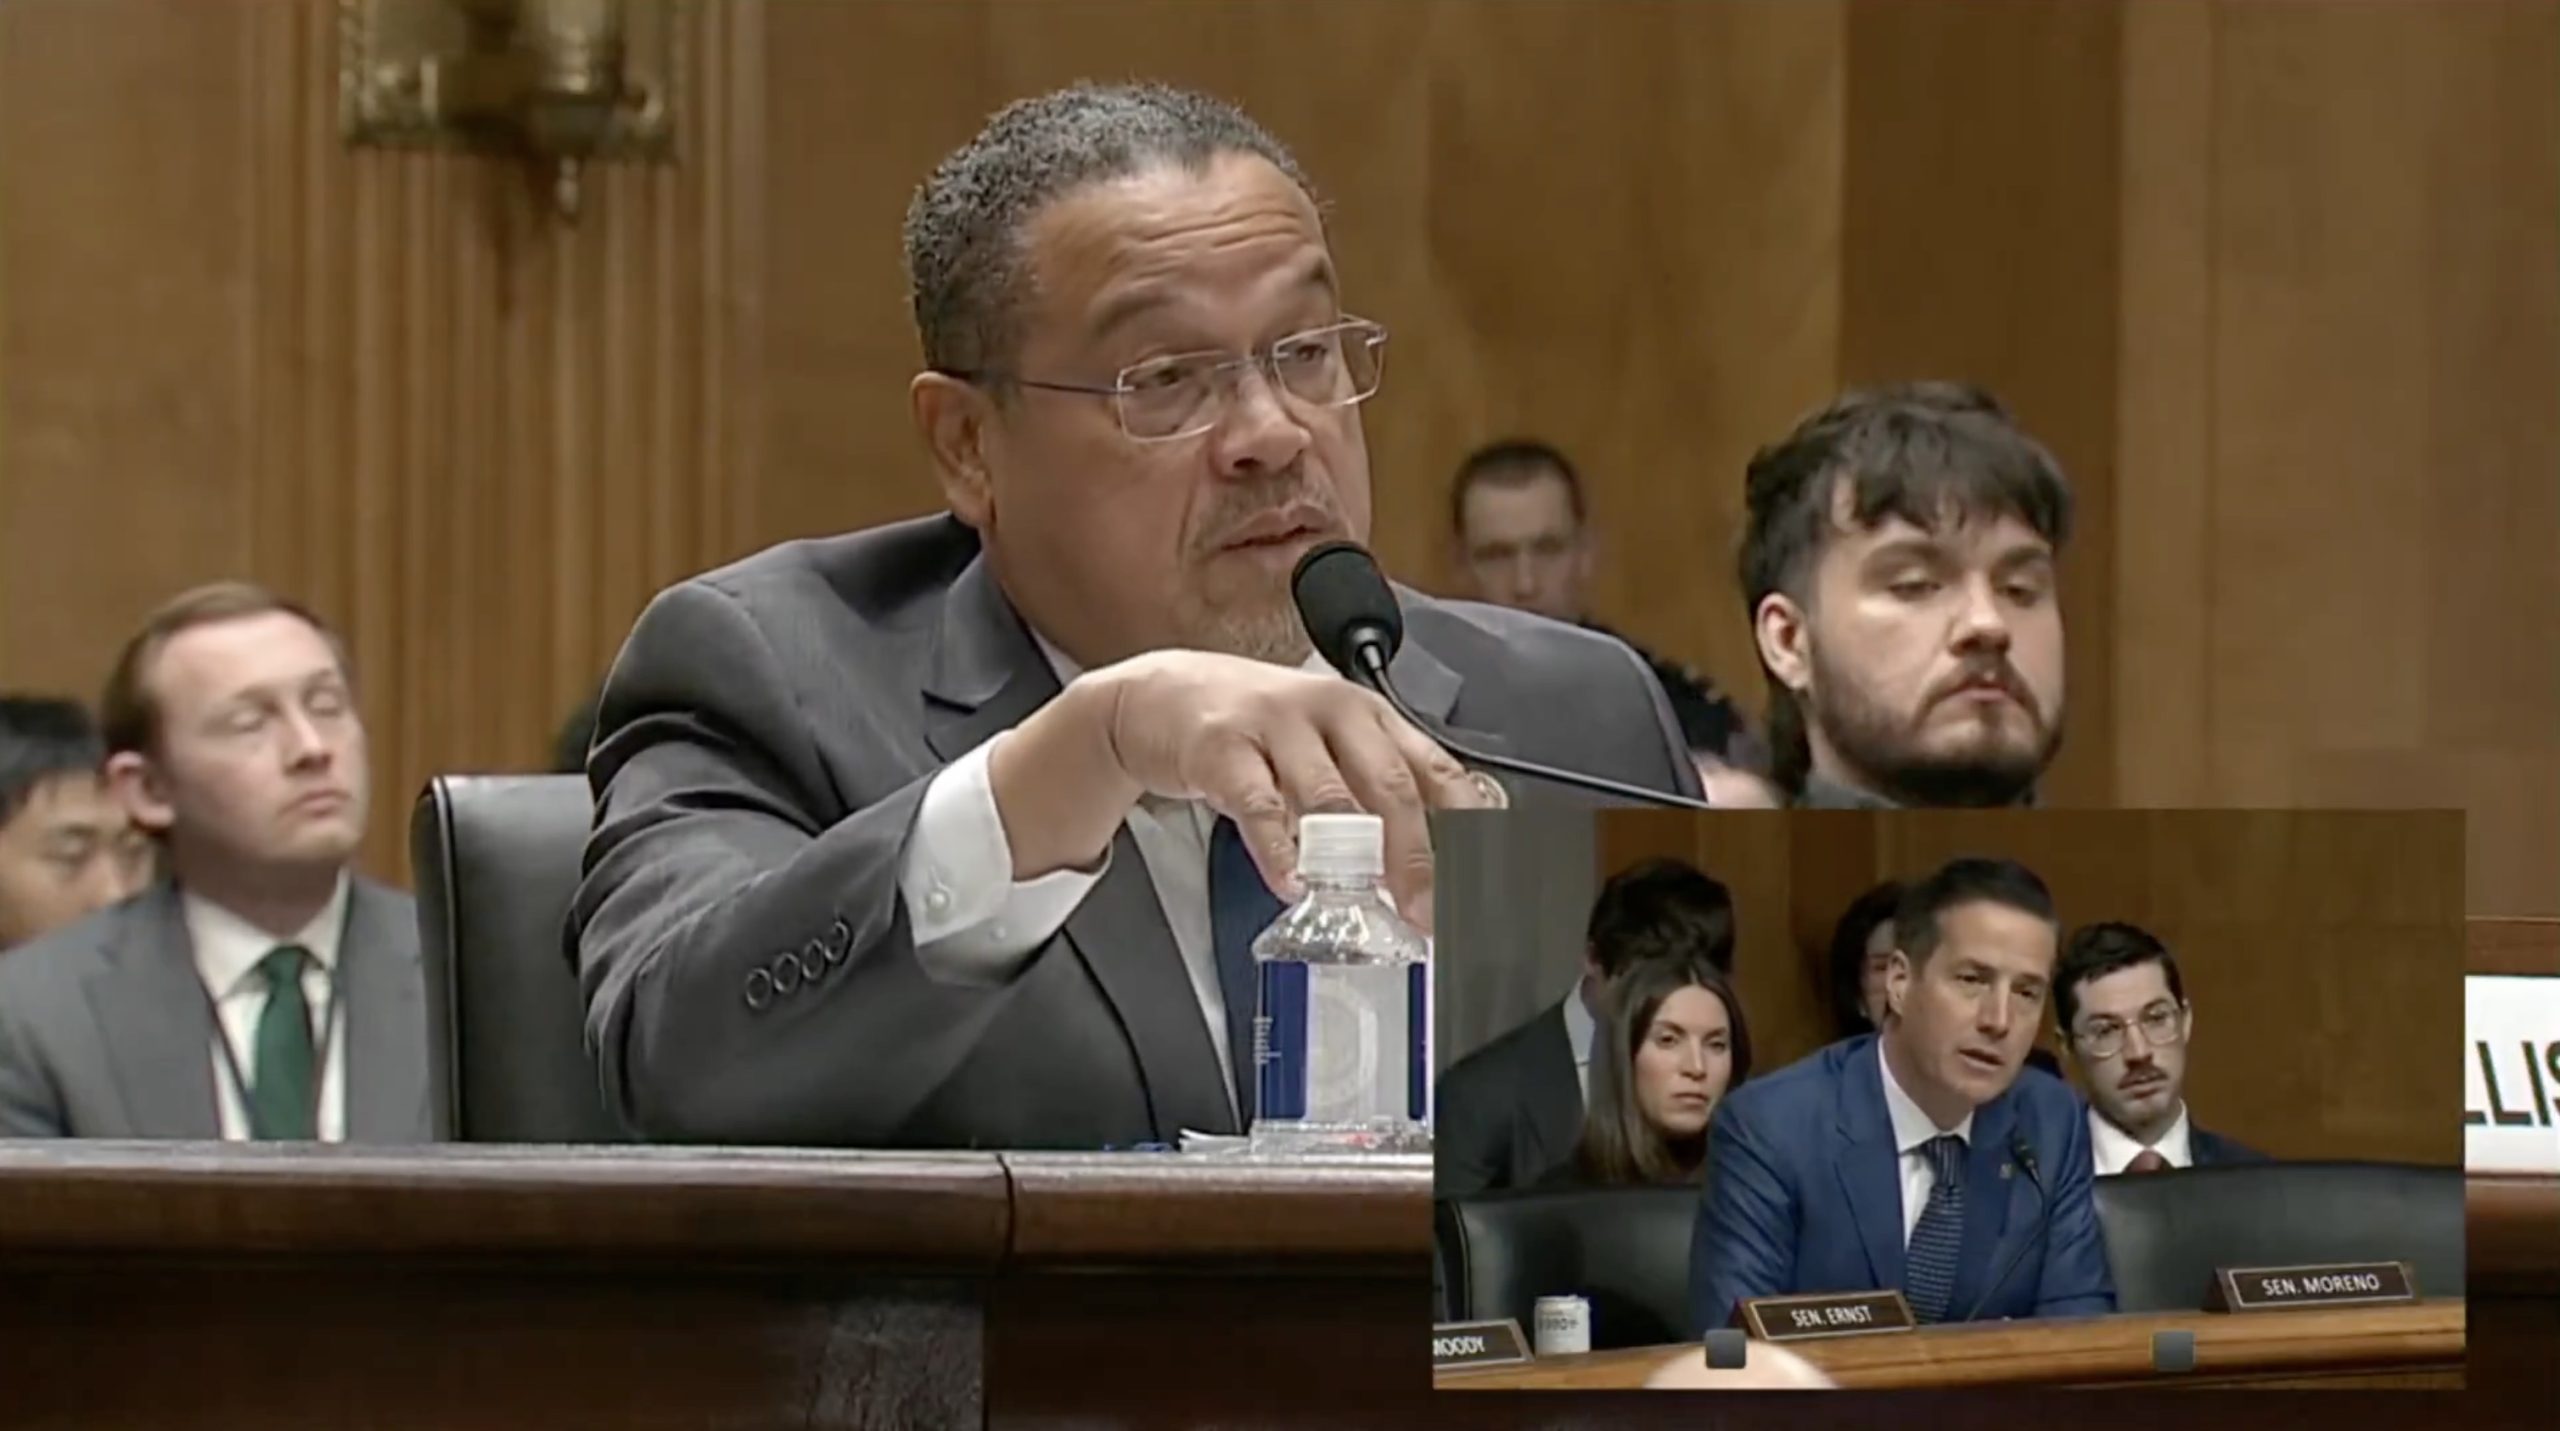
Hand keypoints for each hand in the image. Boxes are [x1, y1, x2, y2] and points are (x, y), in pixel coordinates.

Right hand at [1092, 650, 1492, 928]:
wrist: (1165, 696)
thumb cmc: (1257, 728)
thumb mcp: (1327, 748)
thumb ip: (1372, 798)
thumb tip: (1425, 869)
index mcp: (1369, 715)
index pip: (1434, 770)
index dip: (1464, 829)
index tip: (1478, 882)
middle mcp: (1331, 712)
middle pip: (1392, 787)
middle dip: (1417, 859)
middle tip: (1426, 912)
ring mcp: (1277, 725)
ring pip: (1332, 797)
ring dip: (1355, 860)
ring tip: (1369, 904)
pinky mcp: (1224, 747)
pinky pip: (1259, 806)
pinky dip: (1280, 852)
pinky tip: (1293, 882)